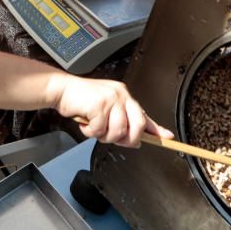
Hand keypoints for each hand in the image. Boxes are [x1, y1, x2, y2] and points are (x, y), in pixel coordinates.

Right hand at [51, 75, 173, 147]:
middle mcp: (120, 95)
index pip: (144, 114)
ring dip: (104, 136)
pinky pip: (100, 130)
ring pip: (118, 131)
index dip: (156, 129)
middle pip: (137, 125)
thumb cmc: (81, 100)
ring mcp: (111, 99)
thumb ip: (120, 121)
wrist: (61, 89)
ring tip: (94, 128)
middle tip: (115, 140)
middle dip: (128, 139)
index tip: (168, 137)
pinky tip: (85, 123)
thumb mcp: (105, 108)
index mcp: (123, 96)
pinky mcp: (99, 104)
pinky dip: (90, 132)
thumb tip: (137, 140)